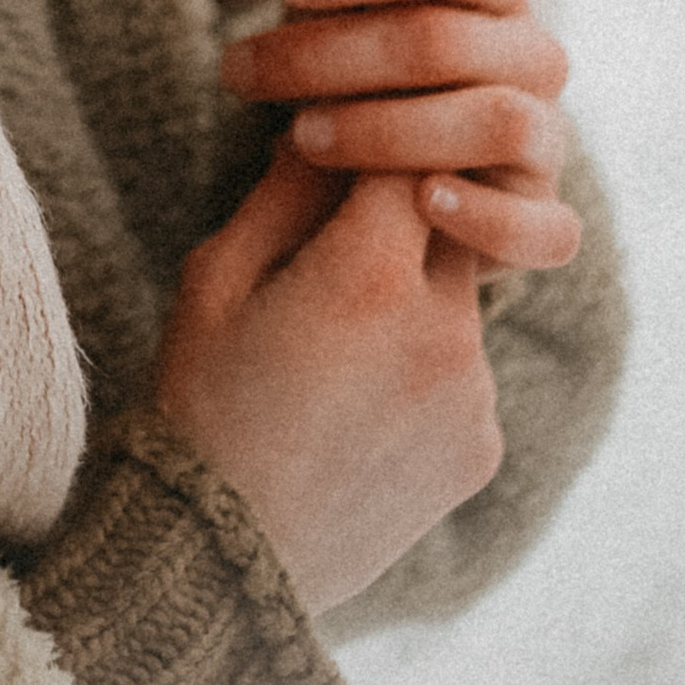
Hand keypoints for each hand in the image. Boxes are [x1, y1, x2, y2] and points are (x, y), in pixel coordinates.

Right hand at [151, 143, 504, 611]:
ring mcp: (471, 394)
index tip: (341, 149)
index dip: (372, 145)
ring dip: (412, 297)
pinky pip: (462, 373)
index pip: (407, 156)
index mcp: (371, 274)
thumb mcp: (217, 277)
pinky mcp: (482, 446)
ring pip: (457, 298)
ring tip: (333, 348)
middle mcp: (444, 329)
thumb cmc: (202, 403)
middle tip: (334, 244)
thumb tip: (327, 126)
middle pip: (449, 220)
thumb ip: (286, 191)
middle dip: (397, 217)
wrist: (226, 558)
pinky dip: (422, 369)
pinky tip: (356, 405)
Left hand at [218, 0, 580, 272]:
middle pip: (448, 40)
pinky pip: (546, 227)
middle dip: (335, 53)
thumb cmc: (365, 67)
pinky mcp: (543, 220)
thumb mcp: (350, 2)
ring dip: (389, 130)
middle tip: (247, 69)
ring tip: (300, 135)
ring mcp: (546, 140)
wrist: (389, 178)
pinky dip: (485, 215)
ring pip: (497, 121)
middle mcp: (533, 56)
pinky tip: (419, 200)